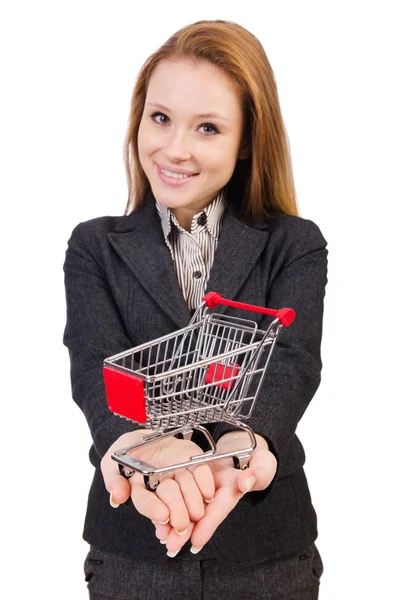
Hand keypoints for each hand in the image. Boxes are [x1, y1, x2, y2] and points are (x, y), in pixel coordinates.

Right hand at [100, 430, 214, 540]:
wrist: (146, 434)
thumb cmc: (127, 450)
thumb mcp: (112, 462)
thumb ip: (114, 479)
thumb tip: (116, 497)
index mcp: (141, 490)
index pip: (146, 502)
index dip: (153, 510)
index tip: (162, 516)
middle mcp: (162, 487)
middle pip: (170, 500)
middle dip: (176, 510)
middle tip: (182, 523)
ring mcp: (178, 475)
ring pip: (187, 489)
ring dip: (193, 501)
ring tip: (197, 512)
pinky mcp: (192, 462)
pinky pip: (201, 472)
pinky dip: (205, 482)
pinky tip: (208, 492)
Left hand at [153, 431, 276, 554]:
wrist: (245, 450)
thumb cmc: (257, 458)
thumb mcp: (263, 463)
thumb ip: (258, 472)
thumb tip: (245, 483)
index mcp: (235, 489)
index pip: (221, 508)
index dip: (209, 524)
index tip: (196, 541)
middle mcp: (219, 495)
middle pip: (202, 515)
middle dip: (187, 531)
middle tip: (172, 547)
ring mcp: (207, 491)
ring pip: (190, 510)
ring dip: (176, 525)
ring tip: (162, 538)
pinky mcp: (196, 484)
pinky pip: (184, 499)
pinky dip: (172, 510)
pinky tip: (160, 522)